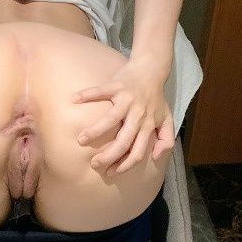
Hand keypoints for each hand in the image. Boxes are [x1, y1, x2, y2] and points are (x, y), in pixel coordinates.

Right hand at [72, 59, 174, 175]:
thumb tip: (155, 157)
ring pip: (110, 120)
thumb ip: (166, 140)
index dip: (125, 165)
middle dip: (108, 156)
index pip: (137, 152)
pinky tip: (74, 100)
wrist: (152, 70)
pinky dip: (87, 94)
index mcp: (147, 125)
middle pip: (123, 141)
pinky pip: (101, 91)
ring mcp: (127, 100)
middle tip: (94, 164)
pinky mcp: (117, 86)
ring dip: (95, 131)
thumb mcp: (167, 119)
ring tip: (81, 140)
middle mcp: (138, 115)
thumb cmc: (157, 97)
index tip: (110, 172)